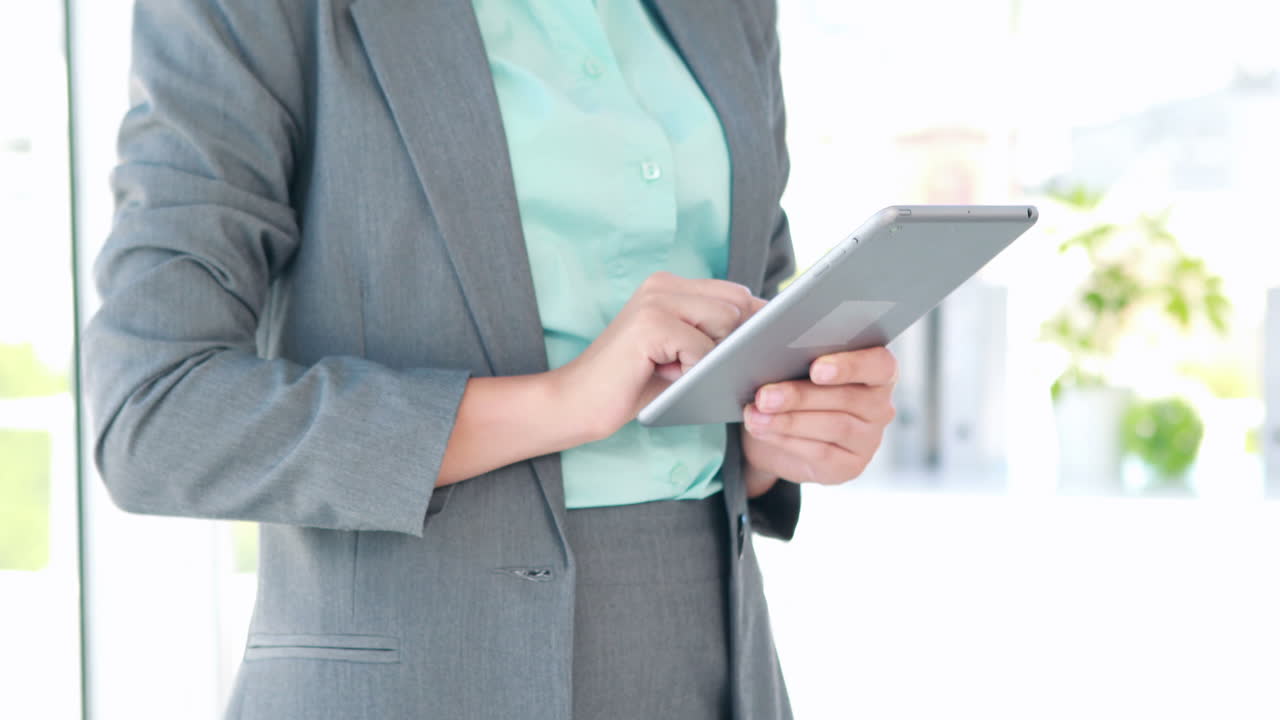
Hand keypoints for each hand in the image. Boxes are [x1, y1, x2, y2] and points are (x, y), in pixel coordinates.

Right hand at [553, 271, 764, 440]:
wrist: (577, 402)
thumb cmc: (633, 384)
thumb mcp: (682, 354)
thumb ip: (715, 335)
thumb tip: (769, 331)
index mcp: (670, 285)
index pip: (737, 293)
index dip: (751, 324)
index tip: (752, 350)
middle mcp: (662, 284)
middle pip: (738, 304)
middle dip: (730, 342)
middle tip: (694, 366)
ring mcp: (655, 300)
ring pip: (726, 323)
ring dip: (709, 357)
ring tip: (675, 369)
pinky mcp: (650, 323)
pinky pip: (702, 349)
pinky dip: (692, 371)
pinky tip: (664, 375)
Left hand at [741, 347, 896, 492]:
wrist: (777, 435)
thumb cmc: (790, 385)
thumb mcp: (792, 364)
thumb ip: (795, 350)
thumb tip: (771, 338)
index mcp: (876, 370)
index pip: (879, 364)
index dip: (850, 366)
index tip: (816, 369)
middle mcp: (879, 405)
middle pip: (846, 398)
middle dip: (800, 396)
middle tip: (764, 396)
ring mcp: (868, 439)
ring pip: (833, 426)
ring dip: (789, 420)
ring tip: (756, 415)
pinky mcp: (850, 466)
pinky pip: (821, 453)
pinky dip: (787, 440)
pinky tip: (763, 430)